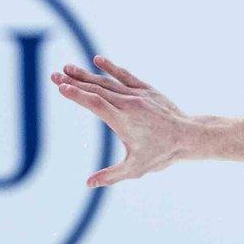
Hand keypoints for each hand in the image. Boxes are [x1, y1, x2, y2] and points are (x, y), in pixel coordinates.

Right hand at [50, 56, 196, 187]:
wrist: (189, 136)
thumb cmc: (162, 154)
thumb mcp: (136, 168)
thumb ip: (111, 175)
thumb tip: (88, 184)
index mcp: (124, 121)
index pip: (95, 104)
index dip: (77, 95)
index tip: (61, 88)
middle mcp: (130, 104)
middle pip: (96, 90)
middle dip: (74, 83)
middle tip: (53, 77)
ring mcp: (139, 95)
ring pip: (108, 82)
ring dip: (86, 75)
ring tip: (67, 69)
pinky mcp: (147, 90)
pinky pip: (126, 76)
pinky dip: (111, 68)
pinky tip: (98, 60)